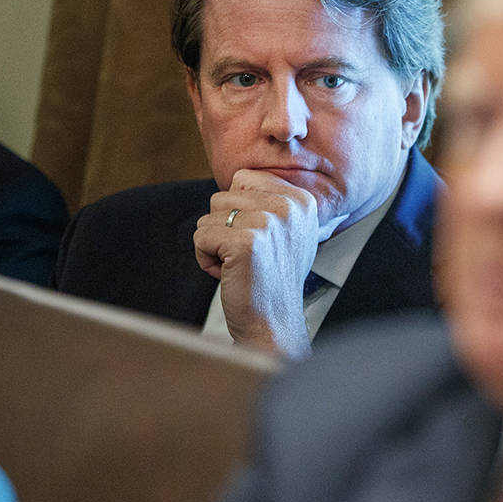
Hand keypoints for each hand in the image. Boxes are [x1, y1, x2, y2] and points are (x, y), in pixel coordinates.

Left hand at [193, 169, 319, 358]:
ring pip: (209, 216)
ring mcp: (267, 223)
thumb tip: (240, 180)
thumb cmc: (273, 280)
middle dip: (224, 228)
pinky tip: (230, 274)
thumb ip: (269, 201)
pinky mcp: (244, 242)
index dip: (239, 212)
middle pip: (223, 196)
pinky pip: (200, 236)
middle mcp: (288, 207)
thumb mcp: (287, 232)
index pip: (244, 179)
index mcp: (301, 200)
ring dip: (215, 244)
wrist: (273, 322)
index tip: (259, 241)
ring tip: (240, 265)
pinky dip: (206, 259)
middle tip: (248, 256)